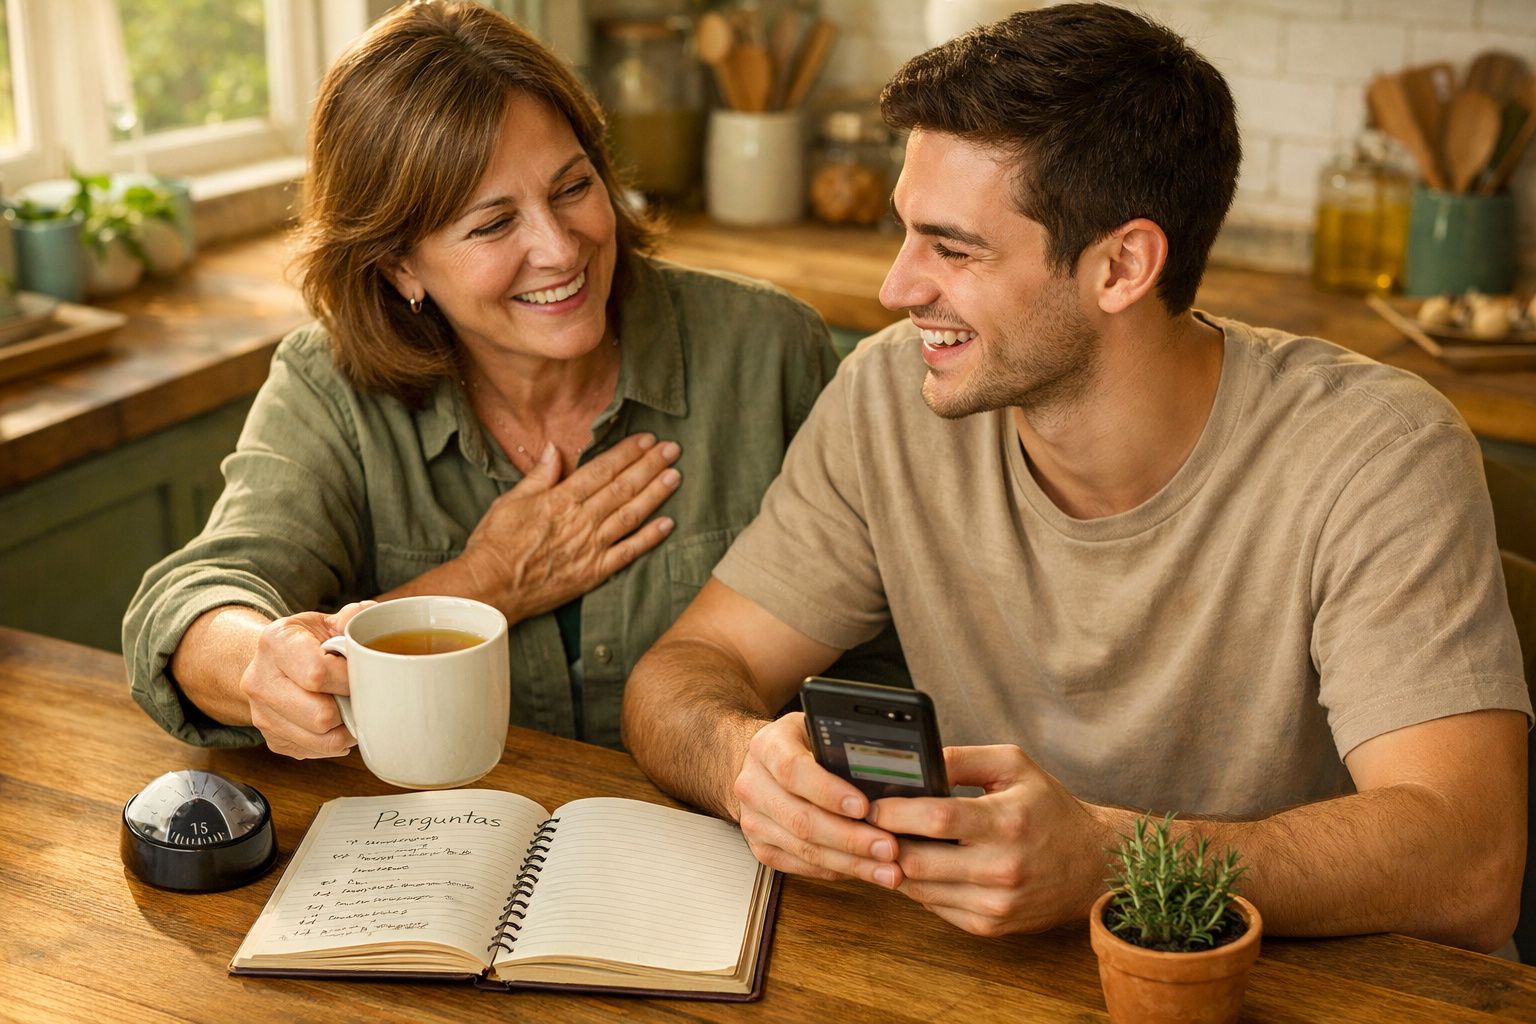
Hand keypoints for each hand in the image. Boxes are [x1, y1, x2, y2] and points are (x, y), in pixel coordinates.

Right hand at [238, 602, 374, 758]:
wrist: (270, 662)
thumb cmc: (305, 641)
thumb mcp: (323, 621)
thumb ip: (350, 618)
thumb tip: (368, 614)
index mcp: (275, 642)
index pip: (318, 674)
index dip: (350, 680)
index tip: (364, 674)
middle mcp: (260, 680)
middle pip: (319, 715)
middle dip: (349, 707)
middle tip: (361, 695)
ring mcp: (261, 715)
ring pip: (320, 740)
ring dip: (346, 729)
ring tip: (353, 709)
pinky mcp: (271, 740)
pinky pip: (314, 752)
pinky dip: (334, 741)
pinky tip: (337, 722)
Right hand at [461, 433, 681, 618]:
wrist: (490, 588)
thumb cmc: (495, 544)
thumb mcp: (511, 501)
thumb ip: (539, 476)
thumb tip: (554, 448)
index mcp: (560, 500)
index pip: (602, 470)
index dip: (627, 453)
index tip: (646, 439)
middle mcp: (580, 521)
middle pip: (623, 488)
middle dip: (650, 466)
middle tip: (672, 449)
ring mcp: (590, 548)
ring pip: (631, 515)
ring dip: (656, 494)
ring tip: (676, 476)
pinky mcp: (593, 572)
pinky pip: (628, 553)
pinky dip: (650, 538)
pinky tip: (668, 523)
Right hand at [732, 712, 901, 885]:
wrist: (767, 763)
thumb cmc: (803, 744)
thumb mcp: (820, 730)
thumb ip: (843, 745)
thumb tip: (889, 768)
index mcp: (767, 747)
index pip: (793, 770)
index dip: (829, 792)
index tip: (864, 806)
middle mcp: (753, 786)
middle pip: (801, 819)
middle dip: (850, 838)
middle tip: (888, 847)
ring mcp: (754, 821)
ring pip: (804, 849)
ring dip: (851, 862)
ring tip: (887, 869)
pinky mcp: (761, 847)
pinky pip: (802, 866)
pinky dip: (838, 870)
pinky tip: (866, 870)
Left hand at [868, 745, 1114, 935]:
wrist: (1093, 865)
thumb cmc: (1049, 809)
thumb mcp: (1013, 767)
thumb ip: (961, 759)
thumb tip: (914, 764)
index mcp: (1006, 821)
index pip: (935, 819)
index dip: (894, 812)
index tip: (871, 804)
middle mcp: (1001, 867)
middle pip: (917, 861)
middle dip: (885, 843)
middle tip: (869, 827)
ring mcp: (995, 903)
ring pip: (920, 889)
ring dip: (896, 867)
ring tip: (887, 845)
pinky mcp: (991, 926)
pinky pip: (936, 908)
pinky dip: (920, 888)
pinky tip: (919, 867)